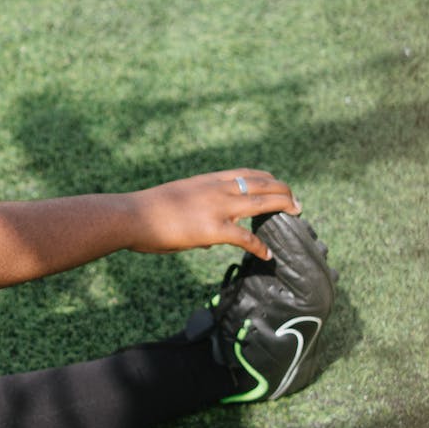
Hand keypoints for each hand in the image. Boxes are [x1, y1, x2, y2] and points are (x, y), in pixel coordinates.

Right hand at [126, 168, 301, 258]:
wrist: (130, 215)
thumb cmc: (144, 211)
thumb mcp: (174, 203)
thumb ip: (195, 215)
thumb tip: (208, 242)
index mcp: (206, 181)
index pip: (246, 173)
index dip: (267, 179)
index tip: (278, 186)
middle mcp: (216, 189)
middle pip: (262, 183)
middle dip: (284, 191)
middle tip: (297, 202)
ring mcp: (217, 208)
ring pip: (262, 202)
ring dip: (284, 206)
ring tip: (297, 214)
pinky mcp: (212, 229)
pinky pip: (245, 238)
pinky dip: (259, 246)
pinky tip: (267, 254)